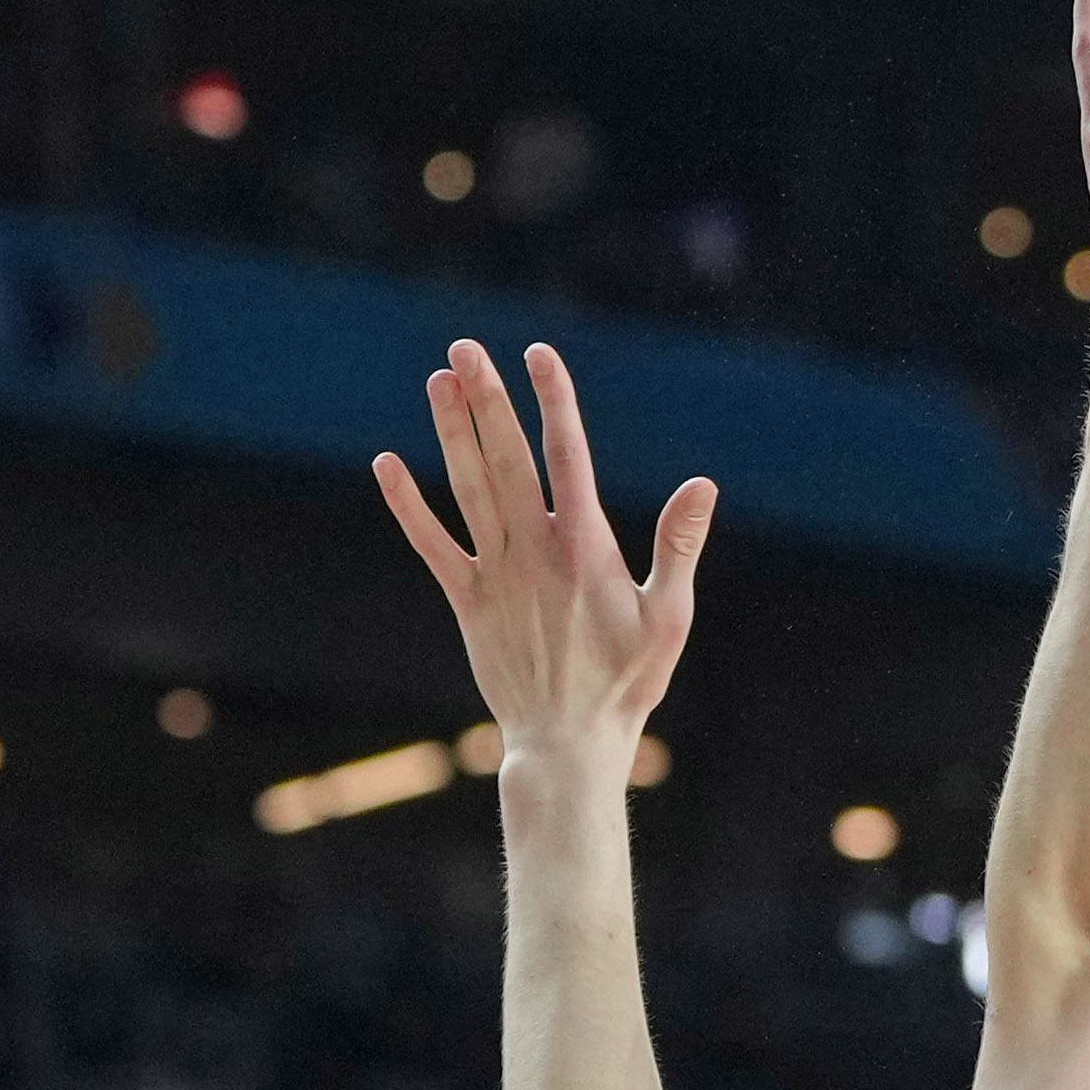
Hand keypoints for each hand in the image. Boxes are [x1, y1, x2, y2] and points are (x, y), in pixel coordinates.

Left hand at [375, 338, 715, 766]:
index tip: (539, 354)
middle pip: (507, 459)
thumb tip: (702, 485)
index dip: (554, 401)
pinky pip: (432, 544)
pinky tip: (387, 464)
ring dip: (451, 432)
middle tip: (465, 347)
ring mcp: (497, 575)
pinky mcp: (468, 601)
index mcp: (586, 549)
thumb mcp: (668, 615)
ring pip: (468, 489)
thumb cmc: (628, 682)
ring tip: (438, 380)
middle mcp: (536, 552)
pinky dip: (408, 505)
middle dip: (487, 400)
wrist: (568, 742)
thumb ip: (678, 546)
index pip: (570, 456)